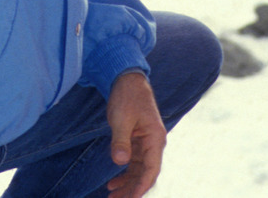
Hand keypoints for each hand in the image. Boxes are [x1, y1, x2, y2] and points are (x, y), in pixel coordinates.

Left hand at [105, 71, 166, 197]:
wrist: (128, 81)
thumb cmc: (128, 97)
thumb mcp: (121, 119)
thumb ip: (120, 141)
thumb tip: (120, 162)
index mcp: (155, 138)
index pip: (151, 169)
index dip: (141, 186)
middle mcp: (153, 144)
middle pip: (145, 174)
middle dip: (132, 190)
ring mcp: (146, 144)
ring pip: (139, 171)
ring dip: (127, 185)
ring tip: (113, 197)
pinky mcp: (137, 142)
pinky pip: (133, 164)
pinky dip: (124, 174)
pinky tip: (113, 183)